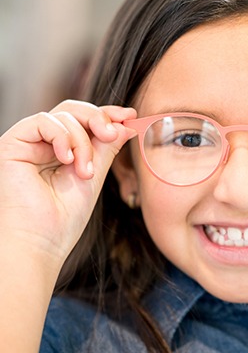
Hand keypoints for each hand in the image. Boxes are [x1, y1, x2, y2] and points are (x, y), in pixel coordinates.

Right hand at [0, 100, 136, 265]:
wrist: (39, 242)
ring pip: (63, 115)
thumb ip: (107, 147)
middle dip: (99, 118)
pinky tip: (67, 160)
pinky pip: (42, 121)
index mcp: (63, 150)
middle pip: (74, 110)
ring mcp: (28, 143)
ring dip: (83, 141)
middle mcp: (44, 144)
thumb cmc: (64, 217)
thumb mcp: (94, 174)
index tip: (130, 115)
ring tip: (85, 172)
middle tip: (113, 133)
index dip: (107, 114)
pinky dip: (62, 136)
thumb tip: (128, 123)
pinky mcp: (12, 144)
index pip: (85, 121)